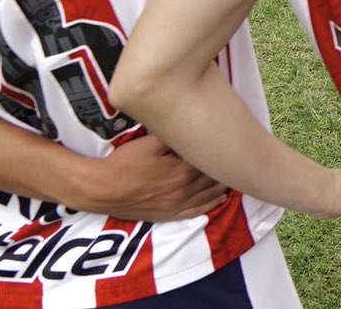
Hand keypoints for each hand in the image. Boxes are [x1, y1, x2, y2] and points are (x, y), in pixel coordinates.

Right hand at [78, 134, 226, 221]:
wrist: (102, 189)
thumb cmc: (125, 163)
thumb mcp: (151, 142)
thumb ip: (173, 134)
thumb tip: (190, 124)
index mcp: (183, 172)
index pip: (211, 162)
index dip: (221, 154)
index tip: (233, 145)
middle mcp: (184, 191)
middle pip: (212, 179)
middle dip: (225, 170)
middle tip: (239, 160)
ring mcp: (176, 206)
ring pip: (207, 196)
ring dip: (222, 187)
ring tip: (234, 177)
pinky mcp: (167, 215)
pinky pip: (194, 212)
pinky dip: (209, 206)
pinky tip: (220, 200)